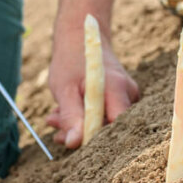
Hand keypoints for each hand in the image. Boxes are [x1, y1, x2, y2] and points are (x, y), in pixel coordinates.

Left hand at [46, 27, 138, 148]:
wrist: (81, 39)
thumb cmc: (71, 61)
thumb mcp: (64, 89)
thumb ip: (71, 116)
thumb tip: (73, 143)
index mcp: (117, 88)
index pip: (115, 126)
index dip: (95, 138)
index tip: (70, 139)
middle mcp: (129, 93)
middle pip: (110, 127)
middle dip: (80, 131)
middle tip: (54, 125)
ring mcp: (127, 96)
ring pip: (104, 123)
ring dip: (78, 124)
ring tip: (55, 116)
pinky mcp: (121, 100)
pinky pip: (104, 117)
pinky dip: (83, 117)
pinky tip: (66, 112)